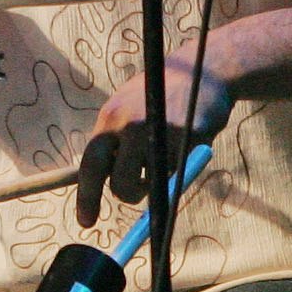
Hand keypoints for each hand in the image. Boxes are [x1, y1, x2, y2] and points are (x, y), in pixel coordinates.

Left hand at [74, 43, 232, 225]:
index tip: (86, 221)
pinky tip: (185, 143)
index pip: (90, 164)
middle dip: (127, 194)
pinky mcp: (188, 138)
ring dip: (157, 180)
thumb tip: (106, 183)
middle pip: (120, 182)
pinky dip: (180, 169)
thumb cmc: (162, 95)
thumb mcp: (129, 108)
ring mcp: (160, 132)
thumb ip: (116, 141)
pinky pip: (178, 173)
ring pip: (151, 182)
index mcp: (110, 117)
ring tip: (167, 153)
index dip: (87, 197)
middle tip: (136, 193)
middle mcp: (131, 124)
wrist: (205, 69)